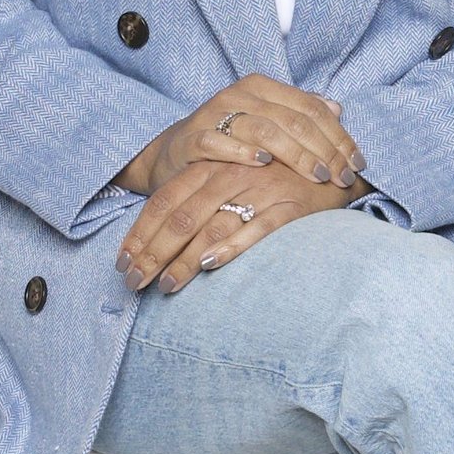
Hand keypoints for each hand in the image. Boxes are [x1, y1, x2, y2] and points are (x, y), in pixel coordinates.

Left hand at [118, 150, 359, 295]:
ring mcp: (260, 190)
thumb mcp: (230, 178)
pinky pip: (257, 227)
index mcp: (210, 166)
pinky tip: (211, 266)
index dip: (140, 234)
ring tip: (165, 287)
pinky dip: (232, 246)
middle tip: (133, 283)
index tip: (121, 263)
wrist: (332, 166)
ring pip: (212, 225)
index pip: (164, 201)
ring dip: (184, 260)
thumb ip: (198, 199)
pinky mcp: (289, 205)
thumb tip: (160, 238)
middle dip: (152, 253)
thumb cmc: (273, 177)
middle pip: (180, 217)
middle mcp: (230, 175)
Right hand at [119, 74, 359, 200]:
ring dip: (296, 155)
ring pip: (264, 129)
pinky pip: (219, 142)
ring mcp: (214, 114)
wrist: (177, 152)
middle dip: (324, 151)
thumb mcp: (267, 121)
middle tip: (343, 177)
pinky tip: (264, 163)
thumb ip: (300, 113)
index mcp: (262, 87)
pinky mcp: (192, 137)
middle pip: (293, 120)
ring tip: (318, 175)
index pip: (311, 108)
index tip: (357, 164)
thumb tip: (337, 109)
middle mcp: (240, 94)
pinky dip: (243, 151)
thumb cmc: (230, 138)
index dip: (339, 136)